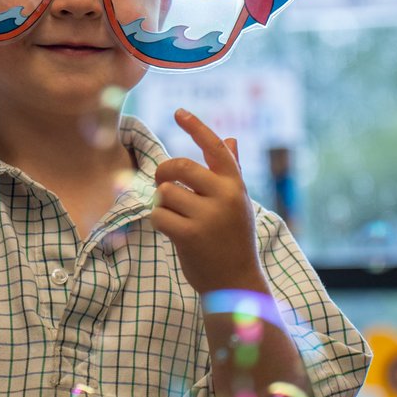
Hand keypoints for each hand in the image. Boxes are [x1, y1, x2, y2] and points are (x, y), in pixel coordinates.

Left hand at [151, 109, 264, 294]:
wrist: (236, 285)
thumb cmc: (234, 240)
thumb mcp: (238, 203)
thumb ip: (231, 171)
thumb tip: (231, 139)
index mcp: (235, 185)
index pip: (215, 148)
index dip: (196, 127)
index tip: (179, 112)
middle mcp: (225, 196)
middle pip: (179, 166)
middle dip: (164, 173)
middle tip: (164, 185)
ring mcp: (208, 216)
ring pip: (165, 193)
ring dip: (164, 205)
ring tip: (178, 220)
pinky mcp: (191, 235)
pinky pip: (159, 215)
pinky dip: (160, 222)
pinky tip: (173, 233)